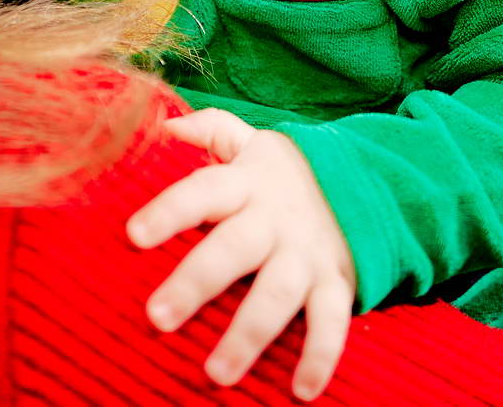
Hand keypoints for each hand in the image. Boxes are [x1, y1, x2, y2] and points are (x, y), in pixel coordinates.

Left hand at [127, 109, 356, 399]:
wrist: (369, 185)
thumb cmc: (286, 176)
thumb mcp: (254, 144)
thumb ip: (212, 130)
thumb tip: (163, 123)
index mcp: (246, 184)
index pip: (201, 191)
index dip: (169, 210)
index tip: (133, 234)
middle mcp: (275, 220)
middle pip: (232, 249)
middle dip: (195, 282)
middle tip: (157, 318)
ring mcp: (307, 254)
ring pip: (276, 295)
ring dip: (247, 336)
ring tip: (216, 374)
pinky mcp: (337, 283)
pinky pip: (331, 323)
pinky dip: (320, 357)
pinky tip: (302, 391)